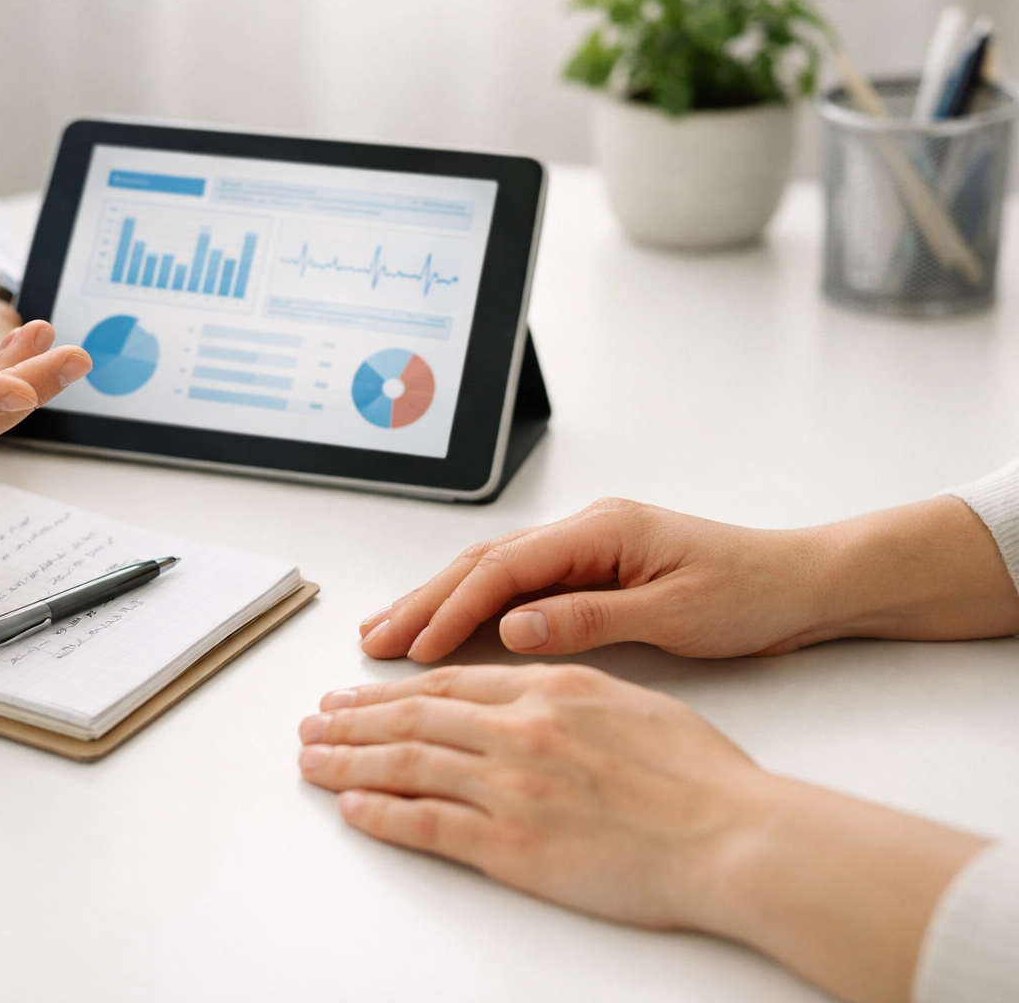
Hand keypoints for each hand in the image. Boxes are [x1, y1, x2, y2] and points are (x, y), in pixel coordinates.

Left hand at [298, 664, 986, 1002]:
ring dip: (348, 761)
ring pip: (405, 764)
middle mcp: (520, 730)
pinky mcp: (512, 845)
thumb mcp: (634, 702)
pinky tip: (352, 809)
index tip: (358, 691)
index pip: (448, 684)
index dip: (392, 688)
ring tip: (311, 759)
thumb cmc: (703, 778)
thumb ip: (570, 688)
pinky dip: (381, 814)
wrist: (735, 836)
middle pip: (412, 718)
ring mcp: (511, 787)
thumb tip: (533, 685)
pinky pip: (427, 823)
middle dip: (352, 719)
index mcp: (551, 689)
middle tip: (313, 721)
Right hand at [358, 496, 1018, 662]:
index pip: (504, 569)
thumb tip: (514, 627)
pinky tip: (447, 624)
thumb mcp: (674, 614)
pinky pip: (516, 585)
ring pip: (492, 572)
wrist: (802, 583)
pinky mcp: (592, 569)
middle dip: (423, 600)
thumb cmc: (752, 594)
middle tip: (374, 638)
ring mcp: (585, 546)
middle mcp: (584, 530)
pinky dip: (474, 605)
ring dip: (438, 600)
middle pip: (482, 563)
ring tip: (389, 630)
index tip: (416, 647)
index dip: (452, 608)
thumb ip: (589, 619)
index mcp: (600, 531)